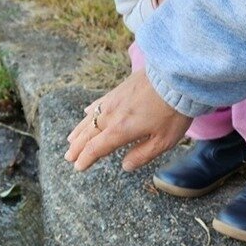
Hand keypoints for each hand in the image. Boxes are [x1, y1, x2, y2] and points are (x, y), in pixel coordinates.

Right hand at [65, 68, 193, 171]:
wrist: (176, 78)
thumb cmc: (172, 111)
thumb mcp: (163, 141)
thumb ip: (142, 155)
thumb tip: (125, 166)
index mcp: (120, 131)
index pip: (96, 148)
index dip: (85, 159)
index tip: (79, 167)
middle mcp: (111, 116)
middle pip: (88, 134)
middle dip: (77, 148)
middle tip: (69, 157)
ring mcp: (113, 101)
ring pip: (90, 118)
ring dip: (79, 131)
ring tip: (71, 140)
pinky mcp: (119, 90)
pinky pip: (99, 102)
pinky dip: (90, 110)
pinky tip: (86, 112)